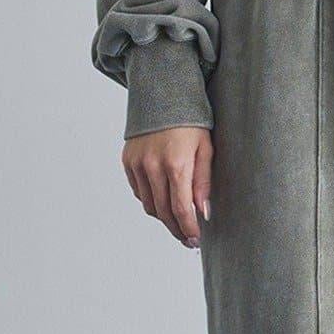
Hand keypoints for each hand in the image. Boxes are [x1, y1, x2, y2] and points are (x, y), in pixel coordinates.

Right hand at [122, 126, 211, 247]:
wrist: (161, 94)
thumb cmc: (190, 121)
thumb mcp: (206, 148)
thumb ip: (203, 182)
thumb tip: (203, 212)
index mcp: (175, 164)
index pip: (179, 208)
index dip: (187, 228)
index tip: (195, 239)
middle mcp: (152, 166)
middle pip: (162, 211)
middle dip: (176, 229)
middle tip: (187, 239)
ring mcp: (136, 164)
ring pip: (149, 205)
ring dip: (163, 218)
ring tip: (178, 222)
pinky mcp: (127, 161)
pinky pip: (139, 191)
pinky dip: (151, 201)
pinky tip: (164, 202)